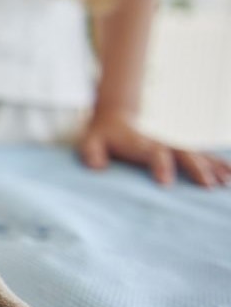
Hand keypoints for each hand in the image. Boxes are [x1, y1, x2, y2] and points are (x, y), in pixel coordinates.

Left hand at [78, 110, 230, 187]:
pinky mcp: (179, 152)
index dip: (160, 165)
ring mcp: (172, 147)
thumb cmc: (101, 137)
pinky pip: (202, 158)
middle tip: (207, 186)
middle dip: (196, 169)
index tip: (165, 183)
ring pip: (197, 156)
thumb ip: (91, 153)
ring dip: (213, 168)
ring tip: (227, 182)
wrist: (115, 120)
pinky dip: (218, 165)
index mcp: (139, 143)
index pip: (153, 153)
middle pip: (182, 154)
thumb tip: (96, 165)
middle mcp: (161, 144)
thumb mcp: (90, 142)